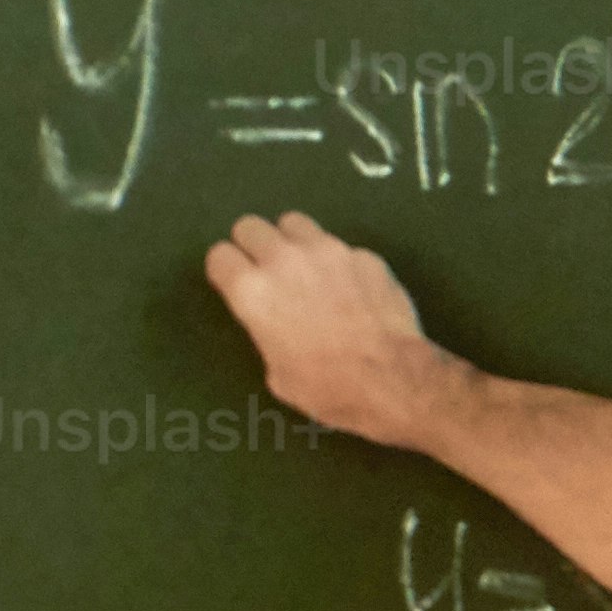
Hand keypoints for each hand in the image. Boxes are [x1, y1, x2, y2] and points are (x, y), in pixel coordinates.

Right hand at [204, 212, 452, 451]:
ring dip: (293, 241)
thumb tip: (278, 326)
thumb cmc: (327, 388)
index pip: (219, 256)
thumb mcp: (278, 373)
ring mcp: (328, 251)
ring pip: (294, 222)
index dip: (227, 271)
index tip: (237, 283)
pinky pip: (341, 248)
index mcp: (252, 291)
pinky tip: (354, 290)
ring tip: (307, 269)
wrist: (392, 378)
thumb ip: (268, 333)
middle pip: (249, 226)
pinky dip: (340, 263)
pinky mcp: (364, 255)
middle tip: (267, 270)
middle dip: (253, 245)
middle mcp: (283, 260)